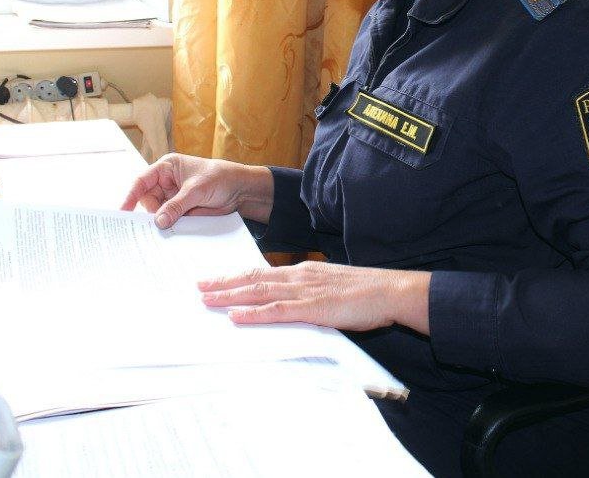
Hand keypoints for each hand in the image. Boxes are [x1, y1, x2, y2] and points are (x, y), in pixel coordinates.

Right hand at [122, 153, 272, 227]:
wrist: (240, 191)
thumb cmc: (219, 178)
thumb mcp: (196, 190)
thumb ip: (177, 205)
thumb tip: (159, 222)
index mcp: (166, 168)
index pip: (142, 182)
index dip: (131, 196)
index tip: (122, 211)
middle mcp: (166, 183)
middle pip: (147, 201)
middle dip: (148, 215)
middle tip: (146, 230)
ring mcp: (173, 198)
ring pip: (157, 213)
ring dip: (159, 223)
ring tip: (158, 235)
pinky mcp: (181, 211)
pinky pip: (169, 221)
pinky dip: (168, 229)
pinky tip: (167, 237)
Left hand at [199, 260, 430, 333]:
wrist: (389, 290)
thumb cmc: (364, 292)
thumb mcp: (330, 287)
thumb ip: (307, 293)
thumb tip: (289, 304)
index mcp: (302, 271)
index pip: (262, 272)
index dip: (236, 276)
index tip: (215, 279)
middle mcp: (298, 276)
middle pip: (253, 278)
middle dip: (224, 283)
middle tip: (199, 287)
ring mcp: (305, 291)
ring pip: (260, 292)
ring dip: (231, 296)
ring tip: (208, 299)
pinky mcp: (314, 308)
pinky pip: (278, 311)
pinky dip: (254, 313)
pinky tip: (237, 316)